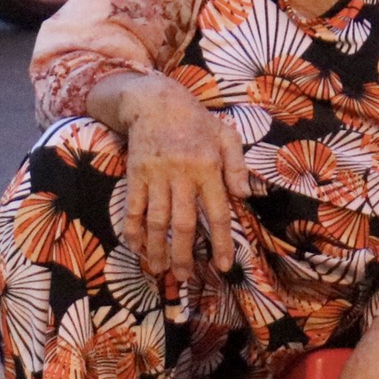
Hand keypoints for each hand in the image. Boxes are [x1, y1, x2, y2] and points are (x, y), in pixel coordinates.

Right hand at [115, 78, 249, 281]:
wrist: (154, 100)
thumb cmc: (196, 120)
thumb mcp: (226, 135)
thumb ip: (237, 166)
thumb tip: (246, 196)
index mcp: (208, 167)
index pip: (217, 212)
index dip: (220, 241)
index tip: (223, 265)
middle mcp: (182, 175)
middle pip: (182, 224)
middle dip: (183, 255)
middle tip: (184, 278)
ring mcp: (156, 176)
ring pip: (156, 220)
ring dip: (157, 249)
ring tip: (160, 270)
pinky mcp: (135, 175)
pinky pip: (132, 208)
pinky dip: (133, 231)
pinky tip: (137, 248)